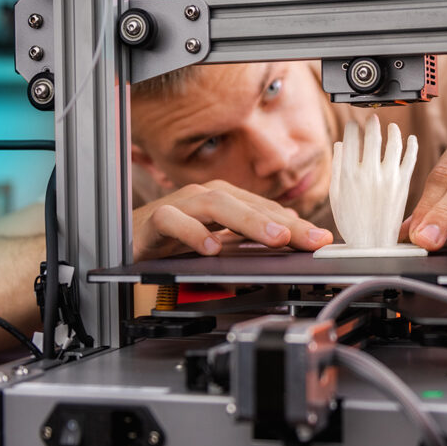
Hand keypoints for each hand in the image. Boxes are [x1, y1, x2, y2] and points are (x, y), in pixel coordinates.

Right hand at [133, 180, 331, 260]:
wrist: (124, 242)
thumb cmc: (172, 240)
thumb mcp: (219, 243)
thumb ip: (249, 239)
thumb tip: (289, 234)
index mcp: (224, 200)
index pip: (265, 210)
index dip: (296, 224)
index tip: (322, 240)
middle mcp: (204, 197)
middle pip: (248, 204)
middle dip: (283, 222)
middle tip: (310, 239)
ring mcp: (180, 205)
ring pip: (216, 205)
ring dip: (249, 221)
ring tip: (276, 239)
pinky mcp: (155, 220)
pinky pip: (174, 222)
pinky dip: (194, 233)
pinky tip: (212, 248)